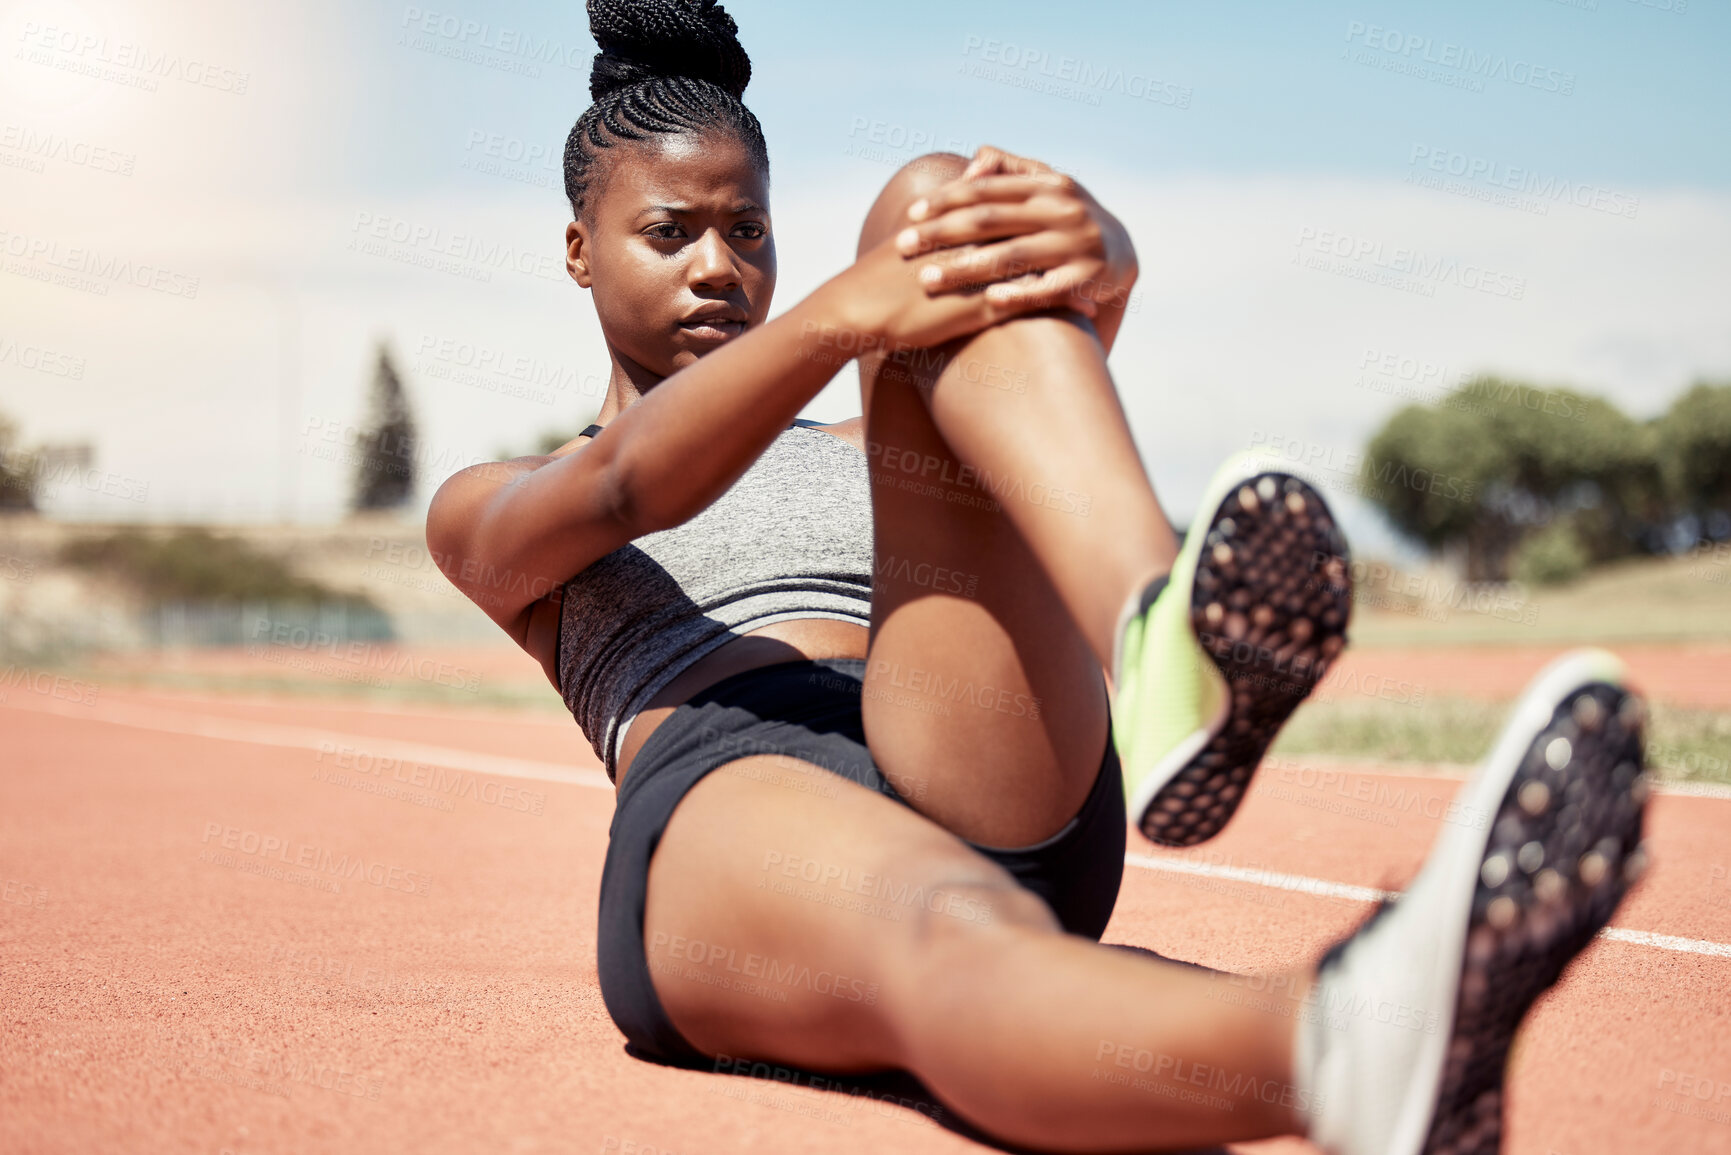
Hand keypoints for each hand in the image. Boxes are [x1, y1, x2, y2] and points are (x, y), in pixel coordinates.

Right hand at [819, 222, 1094, 353]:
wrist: (855, 308)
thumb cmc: (882, 276)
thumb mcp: (919, 231)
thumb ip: (951, 203)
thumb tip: (975, 174)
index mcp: (963, 223)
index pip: (1016, 212)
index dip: (1050, 217)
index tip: (1080, 221)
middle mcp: (976, 242)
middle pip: (1037, 236)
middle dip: (1071, 244)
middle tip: (1103, 251)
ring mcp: (979, 274)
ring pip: (1041, 268)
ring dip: (1074, 274)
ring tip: (1106, 284)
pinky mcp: (977, 306)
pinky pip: (1031, 304)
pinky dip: (1061, 304)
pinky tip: (1088, 312)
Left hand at [897, 146, 1137, 321]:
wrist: (1124, 256)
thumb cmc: (1068, 221)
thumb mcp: (1047, 187)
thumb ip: (1010, 171)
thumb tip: (972, 162)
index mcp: (1048, 185)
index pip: (987, 190)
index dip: (946, 201)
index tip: (912, 215)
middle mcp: (1064, 210)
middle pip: (991, 221)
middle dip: (943, 234)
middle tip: (904, 246)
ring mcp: (1079, 245)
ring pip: (1013, 256)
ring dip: (966, 269)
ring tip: (928, 281)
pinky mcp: (1092, 279)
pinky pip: (1050, 289)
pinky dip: (1020, 294)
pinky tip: (989, 301)